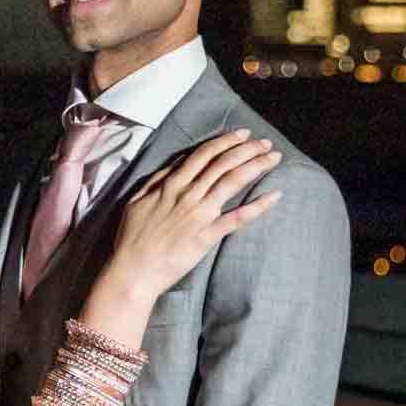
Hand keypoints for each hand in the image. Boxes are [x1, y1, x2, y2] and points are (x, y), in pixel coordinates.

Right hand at [97, 128, 281, 306]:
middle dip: (247, 149)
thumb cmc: (131, 238)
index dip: (225, 142)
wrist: (133, 270)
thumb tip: (176, 165)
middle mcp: (188, 195)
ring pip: (232, 182)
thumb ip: (157, 180)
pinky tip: (274, 195)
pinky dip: (258, 206)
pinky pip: (237, 218)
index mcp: (171, 185)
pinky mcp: (207, 236)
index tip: (242, 134)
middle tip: (265, 143)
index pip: (203, 155)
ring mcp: (199, 215)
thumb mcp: (136, 200)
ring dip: (255, 166)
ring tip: (273, 157)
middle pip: (223, 164)